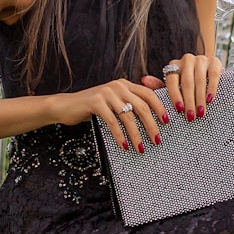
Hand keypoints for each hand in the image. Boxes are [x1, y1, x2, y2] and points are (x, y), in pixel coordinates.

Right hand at [52, 79, 169, 151]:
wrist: (67, 106)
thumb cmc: (93, 109)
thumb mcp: (114, 103)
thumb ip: (129, 105)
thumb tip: (152, 121)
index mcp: (125, 84)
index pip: (148, 93)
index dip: (160, 107)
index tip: (167, 122)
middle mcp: (118, 86)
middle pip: (142, 106)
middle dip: (151, 125)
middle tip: (157, 141)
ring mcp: (106, 93)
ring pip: (128, 116)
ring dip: (136, 135)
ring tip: (141, 148)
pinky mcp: (96, 102)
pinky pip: (113, 122)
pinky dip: (120, 135)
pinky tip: (124, 146)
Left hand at [141, 52, 222, 121]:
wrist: (208, 74)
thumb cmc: (188, 85)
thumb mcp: (174, 87)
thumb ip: (159, 86)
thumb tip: (144, 80)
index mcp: (174, 65)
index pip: (172, 80)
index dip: (175, 96)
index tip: (179, 110)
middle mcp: (186, 60)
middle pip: (187, 82)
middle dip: (189, 101)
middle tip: (190, 117)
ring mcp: (201, 59)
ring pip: (200, 80)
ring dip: (200, 98)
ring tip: (201, 113)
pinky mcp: (215, 61)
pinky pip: (213, 75)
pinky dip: (211, 88)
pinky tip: (210, 100)